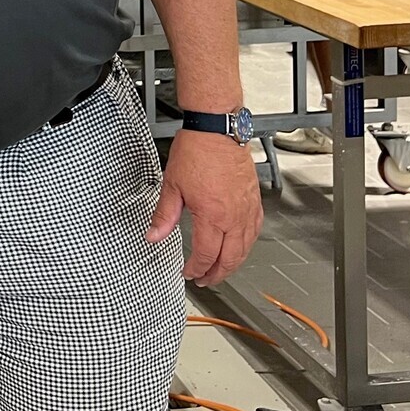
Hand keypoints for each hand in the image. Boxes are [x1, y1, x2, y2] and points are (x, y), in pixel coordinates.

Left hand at [148, 130, 261, 286]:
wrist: (217, 130)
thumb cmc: (197, 151)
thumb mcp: (172, 185)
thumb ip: (163, 215)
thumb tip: (154, 235)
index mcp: (212, 215)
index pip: (206, 254)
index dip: (196, 269)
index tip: (188, 272)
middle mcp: (233, 216)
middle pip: (230, 258)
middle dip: (216, 274)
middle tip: (205, 280)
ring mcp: (247, 208)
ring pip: (245, 248)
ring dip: (233, 263)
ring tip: (221, 269)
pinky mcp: (254, 200)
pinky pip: (255, 230)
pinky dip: (247, 244)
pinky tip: (240, 245)